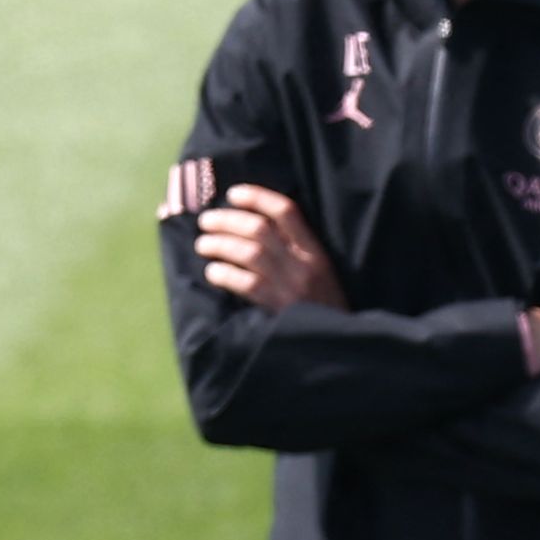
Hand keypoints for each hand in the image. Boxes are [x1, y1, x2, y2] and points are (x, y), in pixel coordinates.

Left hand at [195, 185, 337, 311]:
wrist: (336, 345)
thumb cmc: (323, 305)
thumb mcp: (320, 271)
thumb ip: (295, 249)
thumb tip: (252, 225)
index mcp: (315, 251)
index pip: (285, 211)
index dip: (256, 197)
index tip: (233, 194)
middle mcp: (303, 264)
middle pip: (259, 229)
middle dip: (226, 220)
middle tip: (206, 221)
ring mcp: (291, 287)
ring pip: (248, 253)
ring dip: (219, 244)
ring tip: (202, 245)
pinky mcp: (279, 309)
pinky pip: (246, 284)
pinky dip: (224, 274)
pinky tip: (212, 272)